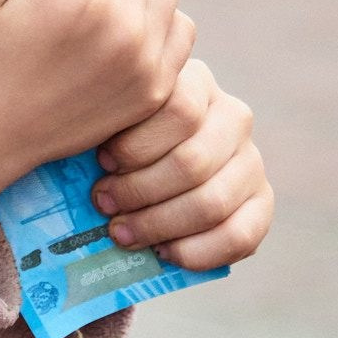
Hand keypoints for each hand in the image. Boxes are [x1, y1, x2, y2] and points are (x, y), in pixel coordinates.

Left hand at [90, 56, 273, 271]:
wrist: (150, 170)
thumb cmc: (116, 140)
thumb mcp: (111, 118)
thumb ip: (104, 123)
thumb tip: (76, 152)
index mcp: (197, 83)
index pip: (179, 108)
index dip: (137, 144)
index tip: (101, 161)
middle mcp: (233, 116)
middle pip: (191, 161)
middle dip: (139, 191)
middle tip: (102, 204)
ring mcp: (251, 160)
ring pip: (211, 201)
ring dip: (159, 224)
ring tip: (122, 232)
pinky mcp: (261, 202)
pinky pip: (240, 234)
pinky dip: (198, 251)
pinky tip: (165, 253)